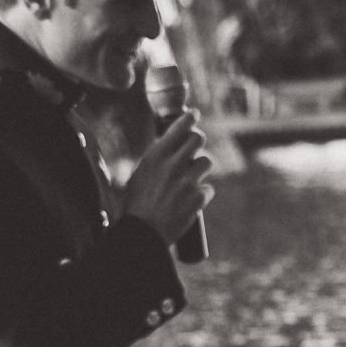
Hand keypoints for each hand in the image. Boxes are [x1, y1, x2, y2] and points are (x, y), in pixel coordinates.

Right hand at [123, 111, 212, 244]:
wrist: (143, 232)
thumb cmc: (136, 205)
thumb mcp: (139, 175)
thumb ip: (156, 161)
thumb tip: (170, 150)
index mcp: (155, 156)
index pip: (178, 128)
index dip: (189, 118)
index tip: (194, 114)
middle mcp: (173, 165)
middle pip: (198, 139)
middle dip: (197, 142)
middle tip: (194, 148)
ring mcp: (187, 181)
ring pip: (206, 162)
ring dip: (201, 169)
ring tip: (191, 180)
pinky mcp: (198, 198)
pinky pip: (208, 188)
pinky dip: (202, 194)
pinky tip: (192, 202)